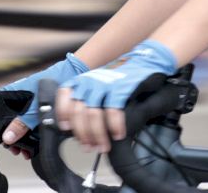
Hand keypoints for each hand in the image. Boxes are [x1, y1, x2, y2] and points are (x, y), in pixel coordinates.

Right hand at [0, 52, 88, 156]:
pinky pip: (32, 125)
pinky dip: (31, 135)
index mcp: (12, 93)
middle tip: (14, 148)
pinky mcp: (40, 109)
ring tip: (23, 150)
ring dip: (21, 138)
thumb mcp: (34, 109)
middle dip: (11, 136)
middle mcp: (19, 99)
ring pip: (21, 124)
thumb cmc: (52, 83)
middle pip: (9, 121)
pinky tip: (33, 145)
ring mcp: (30, 104)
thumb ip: (21, 124)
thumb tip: (8, 137)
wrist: (72, 77)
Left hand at [57, 39, 177, 152]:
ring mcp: (105, 84)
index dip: (62, 113)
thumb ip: (87, 98)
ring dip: (97, 135)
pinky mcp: (121, 88)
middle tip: (88, 147)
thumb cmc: (121, 76)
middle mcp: (91, 80)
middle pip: (78, 111)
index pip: (64, 95)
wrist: (145, 60)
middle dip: (82, 133)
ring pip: (93, 114)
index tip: (67, 128)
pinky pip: (113, 111)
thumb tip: (79, 125)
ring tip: (103, 146)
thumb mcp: (99, 83)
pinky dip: (115, 126)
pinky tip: (119, 134)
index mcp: (83, 79)